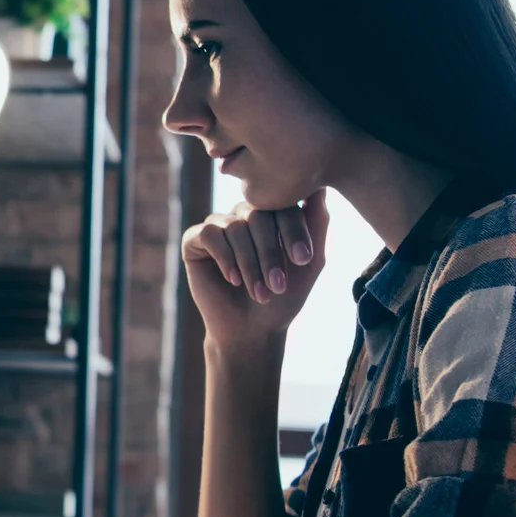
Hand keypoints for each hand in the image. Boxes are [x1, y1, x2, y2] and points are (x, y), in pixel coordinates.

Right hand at [182, 190, 330, 347]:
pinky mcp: (195, 239)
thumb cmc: (283, 297)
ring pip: (235, 226)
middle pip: (257, 213)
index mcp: (271, 213)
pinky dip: (225, 258)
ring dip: (250, 263)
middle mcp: (244, 213)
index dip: (294, 230)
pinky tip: (234, 280)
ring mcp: (219, 224)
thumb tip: (321, 186)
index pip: (283, 203)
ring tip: (259, 291)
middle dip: (270, 252)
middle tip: (278, 284)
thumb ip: (317, 223)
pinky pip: (209, 233)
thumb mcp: (310, 262)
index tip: (303, 260)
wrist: (252, 330)